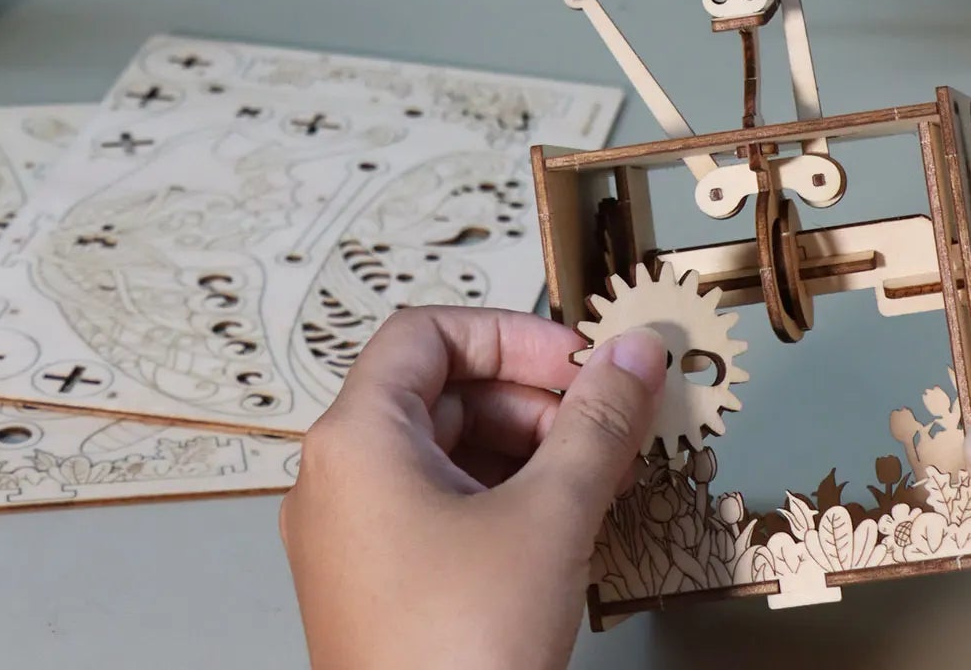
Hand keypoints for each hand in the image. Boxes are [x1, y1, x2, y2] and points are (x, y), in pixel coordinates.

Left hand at [279, 306, 664, 669]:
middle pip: (441, 391)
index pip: (427, 334)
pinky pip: (440, 508)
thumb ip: (598, 422)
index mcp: (356, 440)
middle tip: (607, 424)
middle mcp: (339, 480)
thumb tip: (631, 355)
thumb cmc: (458, 655)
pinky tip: (566, 525)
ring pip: (446, 452)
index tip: (578, 362)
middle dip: (534, 400)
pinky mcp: (377, 587)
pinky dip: (503, 499)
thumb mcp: (549, 517)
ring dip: (529, 451)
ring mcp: (352, 539)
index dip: (511, 336)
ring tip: (602, 478)